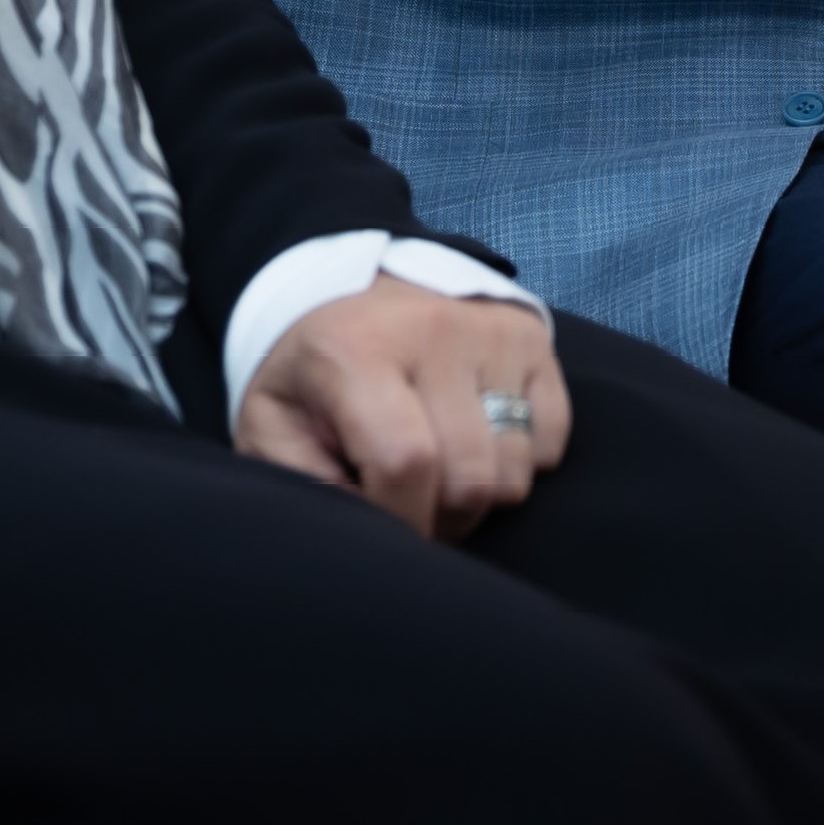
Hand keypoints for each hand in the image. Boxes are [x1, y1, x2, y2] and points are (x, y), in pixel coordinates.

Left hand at [235, 273, 570, 541]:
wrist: (351, 288)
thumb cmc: (310, 373)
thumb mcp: (272, 424)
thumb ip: (304, 484)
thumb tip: (368, 536)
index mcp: (356, 351)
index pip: (407, 462)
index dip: (402, 520)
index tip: (386, 533)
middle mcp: (434, 331)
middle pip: (472, 477)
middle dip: (442, 519)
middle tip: (412, 505)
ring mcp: (492, 332)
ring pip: (516, 469)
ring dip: (480, 494)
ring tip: (441, 472)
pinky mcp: (532, 339)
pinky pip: (551, 443)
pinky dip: (521, 461)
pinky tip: (477, 439)